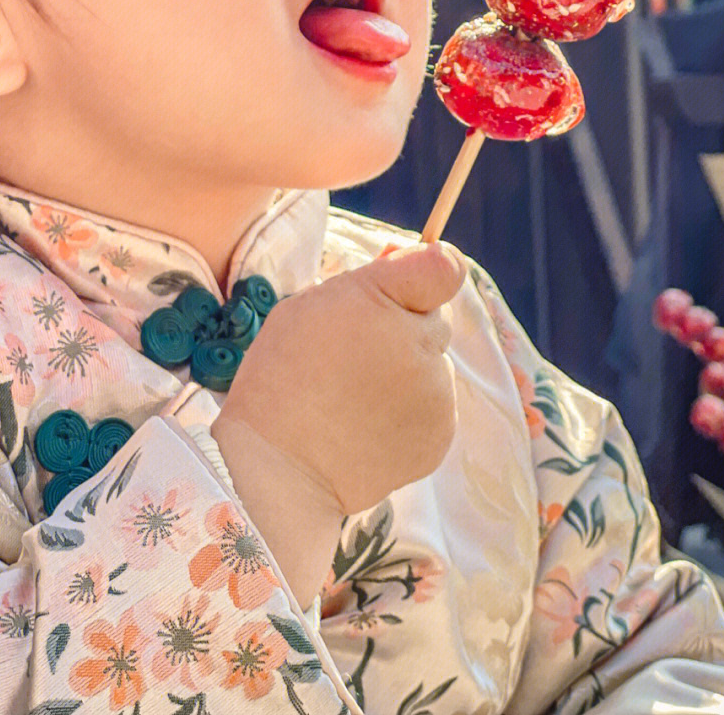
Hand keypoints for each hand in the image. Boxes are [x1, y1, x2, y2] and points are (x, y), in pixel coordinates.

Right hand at [215, 241, 463, 515]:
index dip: (427, 270)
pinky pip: (434, 407)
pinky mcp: (441, 435)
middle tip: (354, 356)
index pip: (443, 266)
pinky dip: (409, 412)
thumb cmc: (285, 375)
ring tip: (354, 398)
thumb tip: (418, 254)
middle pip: (433, 319)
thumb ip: (372, 278)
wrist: (279, 469)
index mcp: (383, 300)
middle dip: (404, 328)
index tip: (407, 281)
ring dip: (407, 373)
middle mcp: (420, 344)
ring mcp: (436, 394)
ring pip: (434, 365)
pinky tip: (368, 425)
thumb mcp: (313, 304)